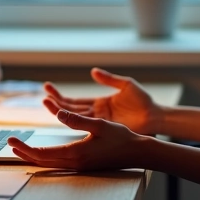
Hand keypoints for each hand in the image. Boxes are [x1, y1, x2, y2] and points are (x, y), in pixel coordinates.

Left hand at [7, 110, 145, 170]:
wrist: (137, 153)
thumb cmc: (121, 138)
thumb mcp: (100, 124)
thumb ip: (77, 120)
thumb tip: (58, 113)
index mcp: (76, 153)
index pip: (42, 153)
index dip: (25, 147)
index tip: (12, 140)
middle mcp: (75, 163)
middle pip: (42, 161)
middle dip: (24, 152)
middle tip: (10, 143)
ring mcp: (79, 166)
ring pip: (49, 164)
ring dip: (33, 156)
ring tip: (20, 148)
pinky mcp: (83, 165)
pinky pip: (57, 164)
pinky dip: (45, 158)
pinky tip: (42, 153)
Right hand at [43, 68, 159, 133]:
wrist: (156, 116)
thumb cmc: (144, 101)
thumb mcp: (126, 85)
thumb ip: (109, 79)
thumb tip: (92, 71)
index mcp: (100, 103)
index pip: (76, 101)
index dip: (61, 96)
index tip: (48, 89)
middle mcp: (97, 114)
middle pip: (71, 110)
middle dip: (56, 103)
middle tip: (43, 97)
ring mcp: (100, 122)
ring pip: (75, 118)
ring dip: (61, 111)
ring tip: (47, 103)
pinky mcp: (106, 128)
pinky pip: (86, 126)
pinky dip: (74, 122)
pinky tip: (63, 119)